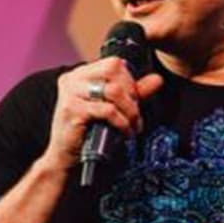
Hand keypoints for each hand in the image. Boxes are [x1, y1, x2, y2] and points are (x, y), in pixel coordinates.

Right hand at [42, 57, 164, 170]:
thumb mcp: (113, 108)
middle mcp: (73, 79)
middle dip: (131, 93)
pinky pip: (107, 110)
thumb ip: (133, 92)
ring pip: (112, 90)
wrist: (66, 159)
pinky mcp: (72, 110)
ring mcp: (70, 93)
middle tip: (135, 113)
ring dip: (130, 110)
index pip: (113, 63)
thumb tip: (157, 79)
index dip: (129, 80)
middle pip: (113, 70)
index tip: (134, 100)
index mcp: (80, 74)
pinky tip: (124, 132)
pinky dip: (122, 122)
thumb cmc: (88, 133)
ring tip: (133, 124)